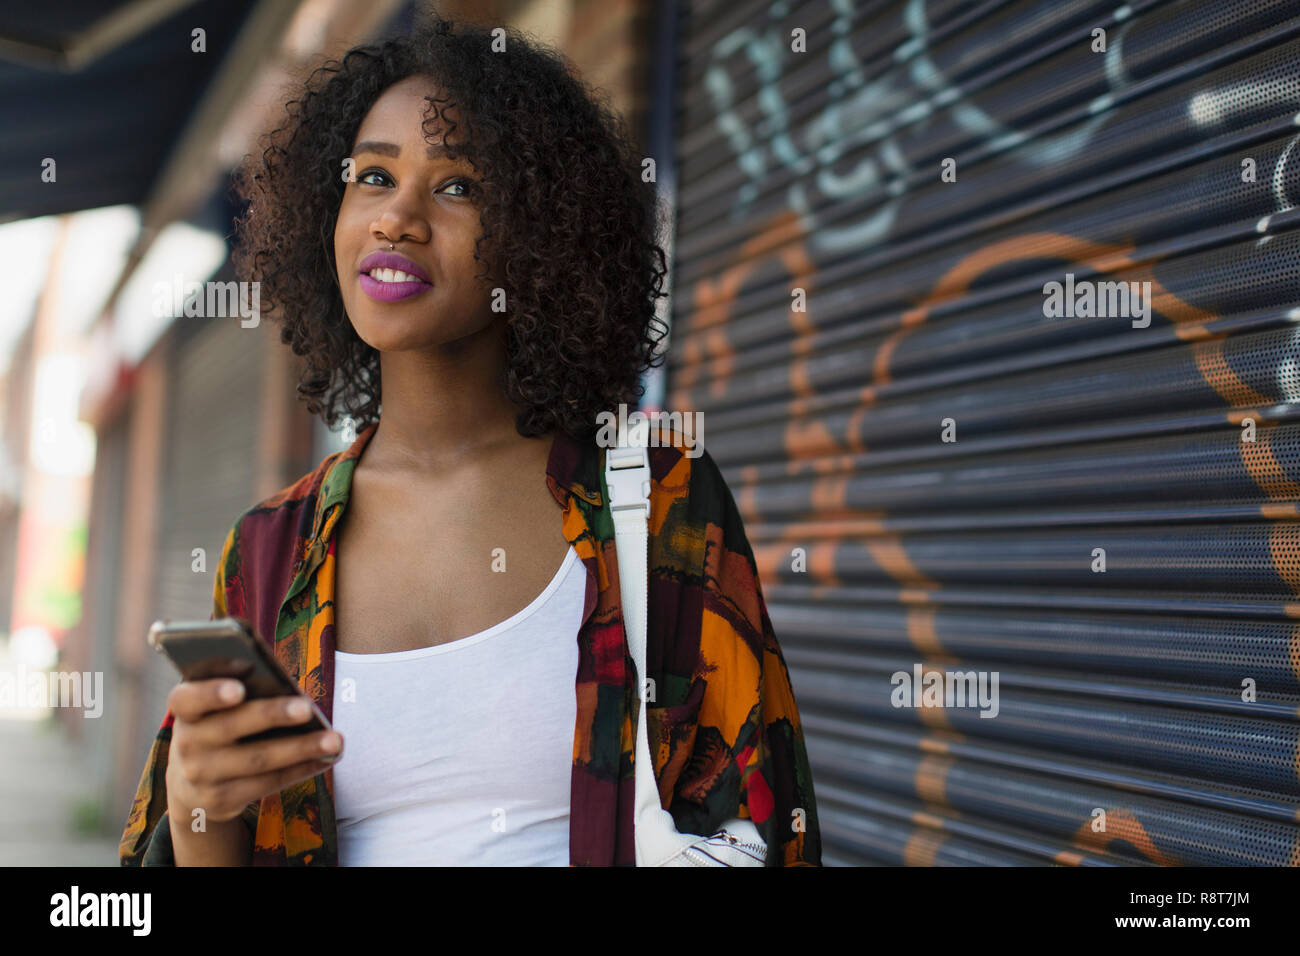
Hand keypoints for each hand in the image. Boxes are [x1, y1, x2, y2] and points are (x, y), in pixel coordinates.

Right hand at [163, 678, 342, 824]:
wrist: (191, 783)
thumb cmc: (217, 725)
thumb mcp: (215, 706)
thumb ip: (240, 689)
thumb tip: (285, 684)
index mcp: (185, 710)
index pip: (187, 699)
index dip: (210, 693)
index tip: (239, 688)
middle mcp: (187, 743)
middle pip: (231, 727)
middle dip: (272, 716)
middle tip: (307, 708)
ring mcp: (203, 775)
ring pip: (258, 759)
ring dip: (301, 748)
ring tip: (335, 740)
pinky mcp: (223, 800)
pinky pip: (269, 783)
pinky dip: (302, 768)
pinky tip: (327, 758)